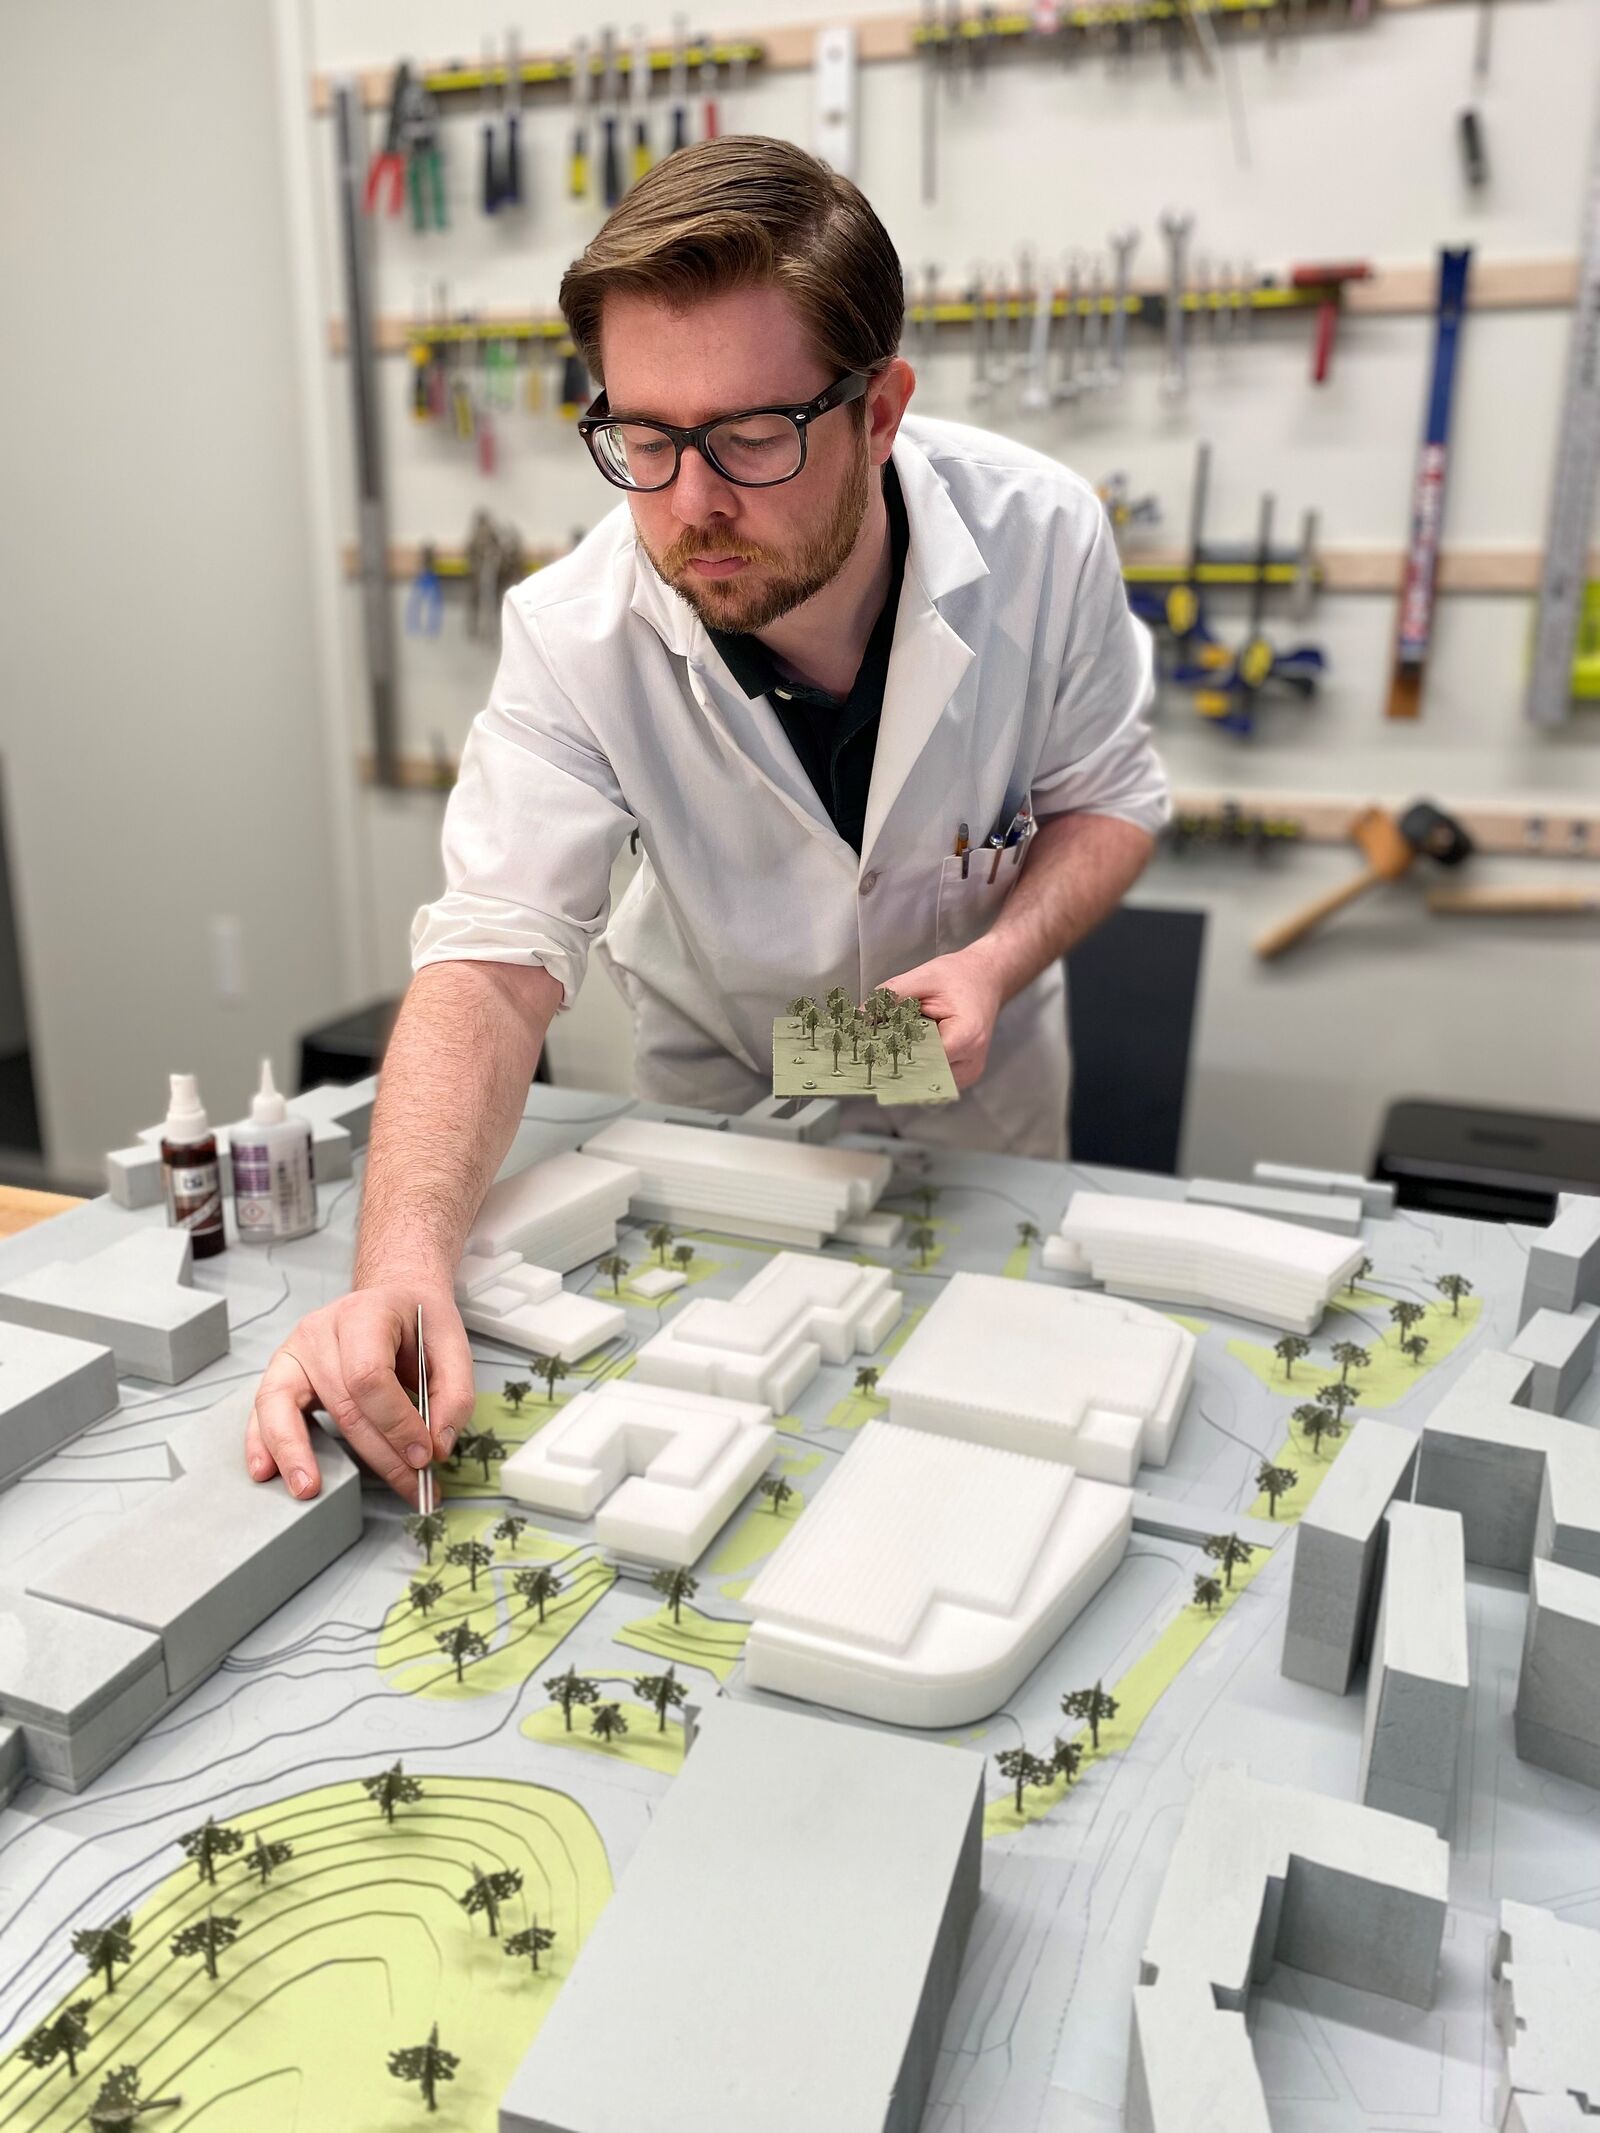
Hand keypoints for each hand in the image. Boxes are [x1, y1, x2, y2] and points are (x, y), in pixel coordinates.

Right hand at [244, 1275, 475, 1505]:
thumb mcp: (453, 1344)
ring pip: (286, 1406)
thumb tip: (437, 1446)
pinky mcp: (281, 1373)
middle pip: (341, 1402)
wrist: (392, 1300)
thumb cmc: (417, 1322)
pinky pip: (263, 1409)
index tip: (422, 1455)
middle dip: (376, 1453)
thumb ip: (455, 1394)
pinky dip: (261, 1442)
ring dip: (297, 1453)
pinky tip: (265, 1470)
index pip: (369, 1375)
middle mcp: (321, 1330)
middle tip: (409, 1485)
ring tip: (309, 1490)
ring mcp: (295, 1350)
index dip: (395, 1422)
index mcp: (365, 1313)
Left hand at [883, 947, 1002, 1090]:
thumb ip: (891, 996)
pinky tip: (906, 1051)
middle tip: (870, 1051)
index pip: (923, 1058)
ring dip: (906, 1066)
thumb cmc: (961, 976)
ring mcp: (968, 1072)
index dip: (895, 1055)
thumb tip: (860, 1016)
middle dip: (896, 1062)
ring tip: (890, 1047)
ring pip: (926, 1080)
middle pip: (923, 1073)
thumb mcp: (923, 977)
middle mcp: (971, 1060)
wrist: (986, 978)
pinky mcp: (962, 1074)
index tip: (870, 1050)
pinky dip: (917, 1066)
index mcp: (967, 1035)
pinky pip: (933, 1077)